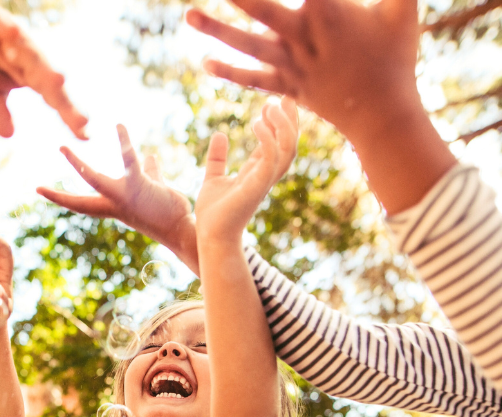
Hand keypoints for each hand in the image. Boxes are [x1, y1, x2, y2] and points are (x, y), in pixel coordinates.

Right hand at [0, 0, 87, 138]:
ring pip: (28, 49)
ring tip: (58, 81)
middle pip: (47, 76)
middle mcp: (24, 54)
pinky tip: (13, 33)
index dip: (69, 114)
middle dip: (64, 98)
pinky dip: (4, 27)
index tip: (84, 136)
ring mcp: (7, 34)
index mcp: (27, 74)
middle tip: (81, 120)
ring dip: (42, 64)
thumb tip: (9, 134)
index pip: (53, 97)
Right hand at [36, 125, 199, 274]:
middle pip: (79, 202)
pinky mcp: (139, 186)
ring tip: (61, 149)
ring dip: (75, 166)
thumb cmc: (170, 210)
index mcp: (113, 206)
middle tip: (35, 188)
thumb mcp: (154, 188)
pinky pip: (128, 160)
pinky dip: (123, 142)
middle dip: (57, 196)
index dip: (60, 198)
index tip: (40, 190)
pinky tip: (119, 126)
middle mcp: (113, 205)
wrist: (183, 228)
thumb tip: (149, 157)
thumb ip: (149, 172)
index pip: (82, 203)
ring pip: (93, 180)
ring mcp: (123, 197)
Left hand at [186, 0, 420, 146]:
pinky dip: (229, 72)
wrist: (383, 115)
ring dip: (216, 30)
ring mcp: (292, 65)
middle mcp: (304, 38)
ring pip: (248, 44)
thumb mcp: (403, 10)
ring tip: (188, 14)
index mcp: (329, 13)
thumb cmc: (396, 57)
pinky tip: (204, 62)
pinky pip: (253, 79)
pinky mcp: (287, 87)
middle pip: (262, 9)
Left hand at [195, 99, 297, 247]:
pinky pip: (271, 157)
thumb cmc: (213, 213)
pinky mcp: (257, 185)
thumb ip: (218, 158)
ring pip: (288, 148)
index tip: (275, 100)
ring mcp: (264, 180)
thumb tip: (219, 135)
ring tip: (271, 105)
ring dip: (284, 125)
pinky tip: (257, 122)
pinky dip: (269, 138)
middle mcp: (266, 175)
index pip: (277, 142)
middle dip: (291, 119)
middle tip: (284, 96)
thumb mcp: (213, 178)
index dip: (279, 121)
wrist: (210, 236)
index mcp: (258, 172)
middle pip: (290, 143)